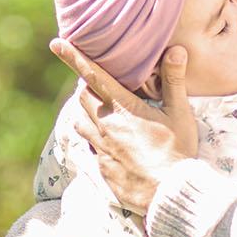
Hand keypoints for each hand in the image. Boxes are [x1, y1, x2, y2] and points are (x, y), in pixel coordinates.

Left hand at [51, 38, 197, 217]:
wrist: (168, 193)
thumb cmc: (177, 152)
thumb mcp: (180, 114)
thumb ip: (174, 80)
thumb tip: (177, 49)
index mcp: (122, 108)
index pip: (93, 75)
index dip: (73, 57)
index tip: (56, 43)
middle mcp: (106, 125)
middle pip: (83, 96)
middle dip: (87, 86)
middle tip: (99, 82)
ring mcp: (101, 147)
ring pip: (80, 121)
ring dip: (86, 111)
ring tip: (102, 110)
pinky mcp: (101, 166)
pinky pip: (89, 145)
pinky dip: (93, 137)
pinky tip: (108, 140)